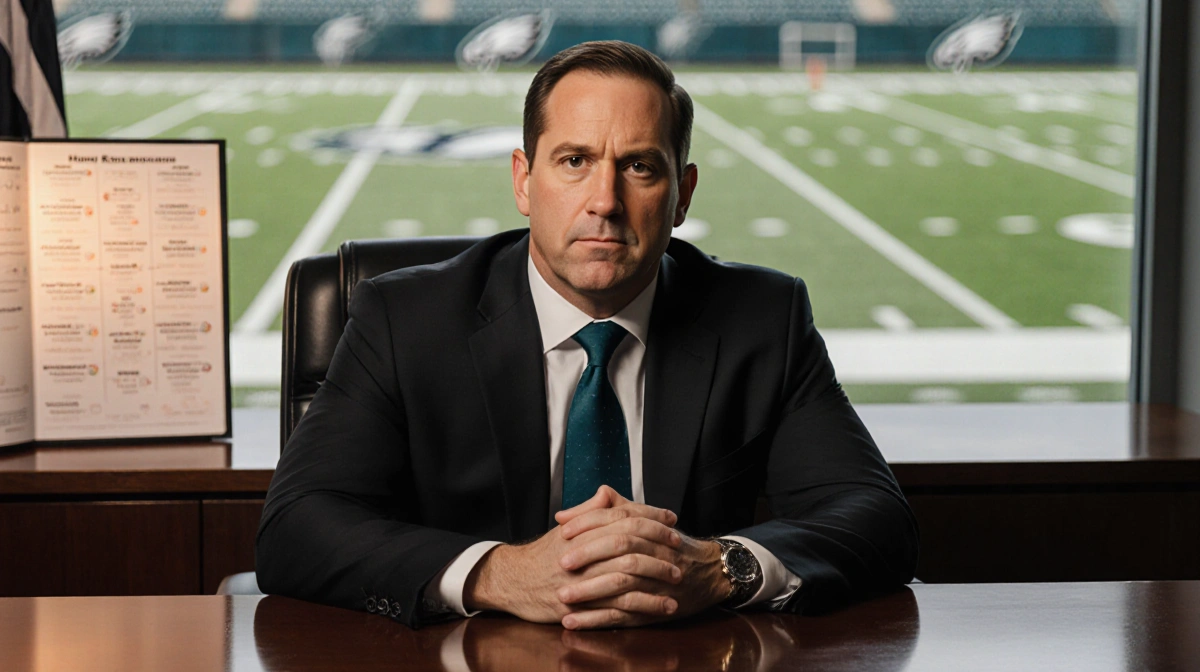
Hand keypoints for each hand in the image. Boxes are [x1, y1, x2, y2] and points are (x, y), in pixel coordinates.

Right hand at [463, 488, 682, 623]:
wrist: (512, 581)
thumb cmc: (543, 554)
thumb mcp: (565, 528)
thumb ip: (590, 510)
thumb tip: (609, 493)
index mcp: (582, 530)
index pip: (622, 517)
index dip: (650, 516)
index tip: (671, 519)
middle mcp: (583, 553)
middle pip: (629, 545)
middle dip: (659, 547)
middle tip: (680, 550)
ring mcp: (581, 581)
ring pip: (627, 577)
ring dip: (657, 579)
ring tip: (677, 580)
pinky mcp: (581, 607)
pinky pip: (619, 608)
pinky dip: (645, 607)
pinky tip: (663, 608)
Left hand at [554, 486, 733, 629]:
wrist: (708, 572)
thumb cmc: (670, 545)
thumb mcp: (646, 519)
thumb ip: (611, 509)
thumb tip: (569, 513)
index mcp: (649, 528)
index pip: (616, 519)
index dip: (588, 523)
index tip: (563, 530)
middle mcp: (654, 552)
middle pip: (620, 548)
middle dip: (588, 555)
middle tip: (562, 562)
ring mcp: (654, 582)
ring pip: (621, 584)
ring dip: (589, 592)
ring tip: (562, 597)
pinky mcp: (651, 608)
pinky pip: (623, 615)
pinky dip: (596, 620)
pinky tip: (573, 622)